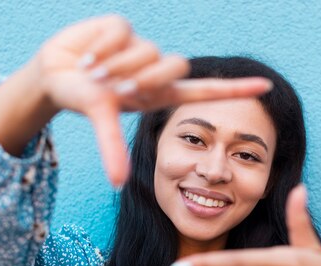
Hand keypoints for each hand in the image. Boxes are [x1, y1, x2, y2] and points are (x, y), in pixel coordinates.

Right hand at [34, 15, 272, 185]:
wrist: (53, 74)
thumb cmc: (83, 99)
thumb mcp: (100, 120)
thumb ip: (112, 149)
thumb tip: (118, 183)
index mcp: (160, 93)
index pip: (206, 90)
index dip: (235, 90)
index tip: (267, 86)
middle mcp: (156, 69)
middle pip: (175, 66)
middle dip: (144, 77)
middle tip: (115, 85)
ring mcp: (142, 46)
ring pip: (145, 50)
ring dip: (114, 64)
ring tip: (93, 72)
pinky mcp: (123, 26)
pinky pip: (120, 32)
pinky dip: (99, 46)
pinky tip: (87, 54)